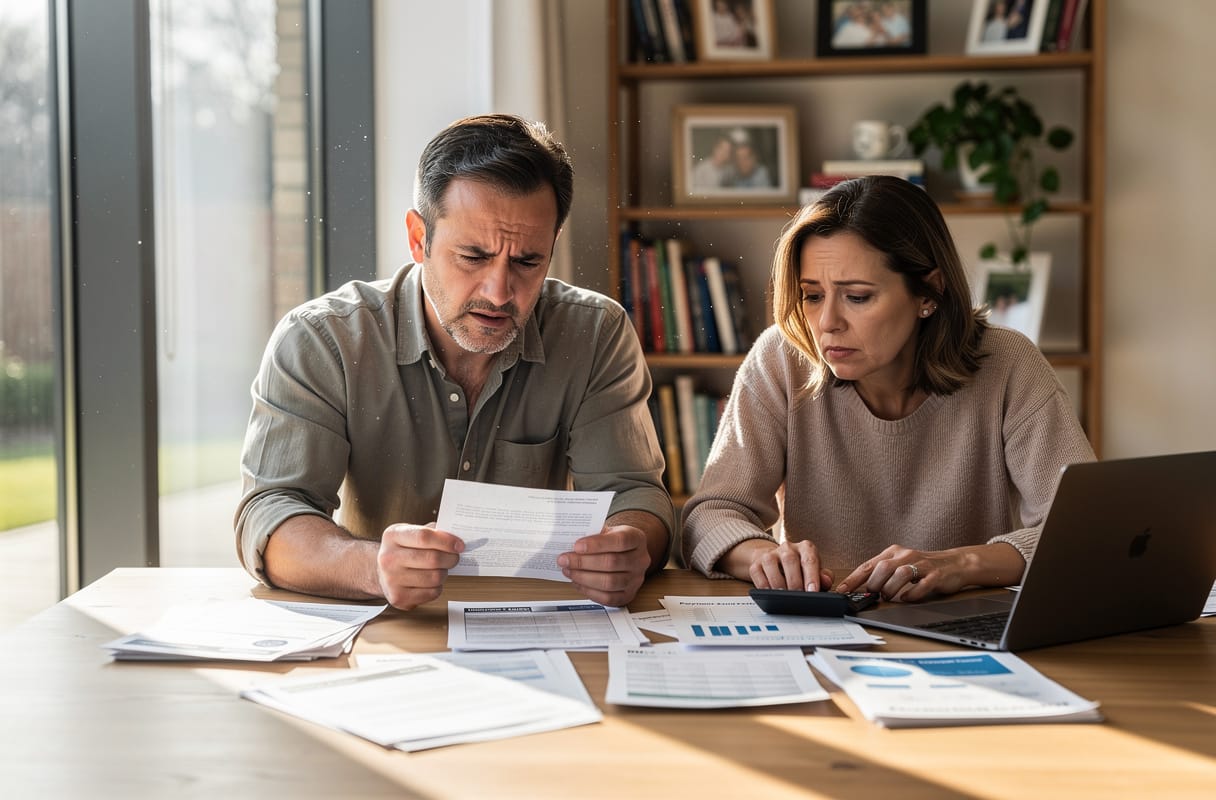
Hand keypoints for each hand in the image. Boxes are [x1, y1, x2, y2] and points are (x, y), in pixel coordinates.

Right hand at [376, 523, 463, 609]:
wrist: (382, 572)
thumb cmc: (402, 550)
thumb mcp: (411, 532)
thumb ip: (433, 532)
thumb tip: (457, 537)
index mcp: (393, 536)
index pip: (424, 537)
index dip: (446, 541)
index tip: (460, 545)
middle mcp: (389, 558)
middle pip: (432, 559)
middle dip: (451, 558)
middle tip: (454, 557)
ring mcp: (391, 580)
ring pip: (435, 577)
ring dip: (444, 573)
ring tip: (440, 569)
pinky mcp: (399, 597)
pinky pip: (432, 593)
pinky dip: (437, 587)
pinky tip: (430, 581)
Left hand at [557, 524, 650, 606]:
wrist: (626, 553)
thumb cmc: (612, 541)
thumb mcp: (606, 530)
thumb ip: (592, 534)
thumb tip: (568, 541)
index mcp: (636, 538)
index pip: (620, 541)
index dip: (597, 544)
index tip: (576, 545)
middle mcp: (640, 560)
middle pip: (612, 563)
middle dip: (583, 562)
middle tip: (564, 560)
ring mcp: (636, 579)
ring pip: (609, 582)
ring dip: (583, 577)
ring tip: (568, 571)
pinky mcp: (628, 595)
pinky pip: (608, 598)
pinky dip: (589, 591)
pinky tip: (577, 582)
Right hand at [724, 539, 833, 591]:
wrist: (777, 562)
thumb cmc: (800, 569)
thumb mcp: (815, 572)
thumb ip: (824, 577)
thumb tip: (826, 582)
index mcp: (805, 547)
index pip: (809, 560)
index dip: (811, 576)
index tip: (812, 591)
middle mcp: (787, 547)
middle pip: (790, 560)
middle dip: (795, 582)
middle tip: (799, 597)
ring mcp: (770, 554)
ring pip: (771, 564)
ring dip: (778, 584)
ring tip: (785, 597)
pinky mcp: (756, 563)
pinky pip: (757, 574)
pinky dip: (764, 586)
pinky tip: (771, 593)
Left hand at [833, 543, 1024, 601]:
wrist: (955, 564)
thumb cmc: (923, 567)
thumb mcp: (900, 566)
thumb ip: (882, 575)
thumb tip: (860, 590)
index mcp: (893, 552)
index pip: (867, 565)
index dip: (853, 579)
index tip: (841, 591)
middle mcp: (906, 555)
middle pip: (882, 567)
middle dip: (874, 584)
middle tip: (873, 595)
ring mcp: (922, 564)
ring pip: (900, 574)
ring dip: (891, 589)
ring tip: (889, 597)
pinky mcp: (936, 575)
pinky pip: (922, 585)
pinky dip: (911, 594)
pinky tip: (906, 599)